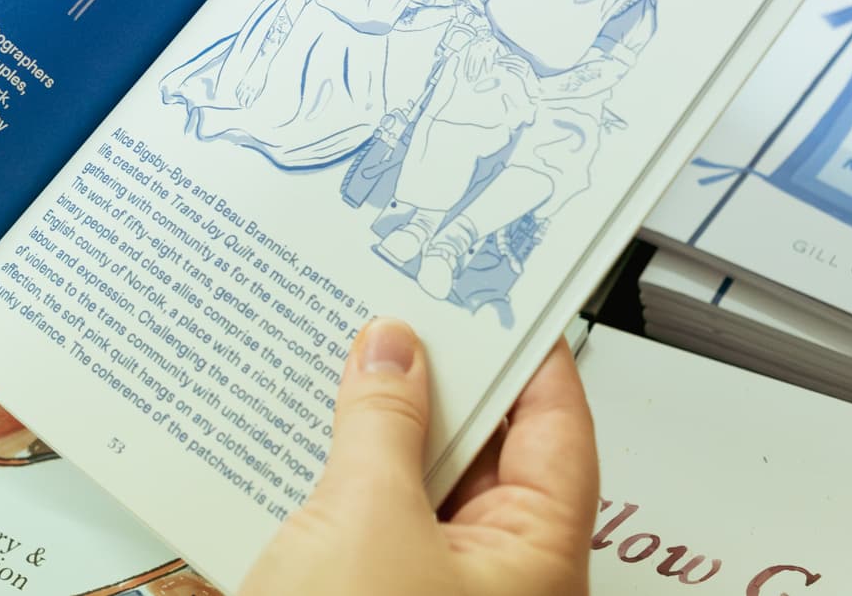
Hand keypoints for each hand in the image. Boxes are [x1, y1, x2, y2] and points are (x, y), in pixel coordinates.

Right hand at [243, 320, 594, 595]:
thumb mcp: (366, 522)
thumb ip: (383, 424)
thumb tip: (395, 350)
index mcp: (539, 560)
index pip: (558, 424)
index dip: (528, 349)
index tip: (497, 285)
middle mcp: (497, 581)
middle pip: (487, 450)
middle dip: (438, 380)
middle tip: (400, 308)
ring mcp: (431, 595)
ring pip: (419, 485)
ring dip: (376, 427)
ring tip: (339, 358)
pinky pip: (367, 524)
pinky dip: (336, 475)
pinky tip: (294, 435)